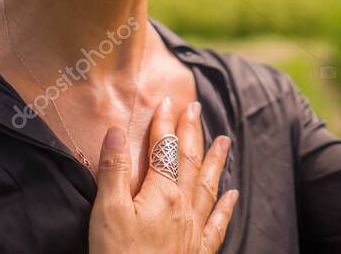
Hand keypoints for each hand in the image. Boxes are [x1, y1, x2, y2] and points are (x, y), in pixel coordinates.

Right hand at [88, 96, 239, 252]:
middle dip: (191, 132)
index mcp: (162, 193)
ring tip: (224, 139)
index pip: (163, 149)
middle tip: (196, 107)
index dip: (164, 123)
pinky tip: (233, 194)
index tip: (167, 101)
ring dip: (215, 160)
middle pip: (189, 161)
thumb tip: (114, 131)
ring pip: (208, 186)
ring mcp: (194, 230)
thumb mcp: (106, 212)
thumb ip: (113, 170)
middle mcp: (184, 207)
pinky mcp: (199, 253)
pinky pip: (218, 223)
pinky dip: (226, 206)